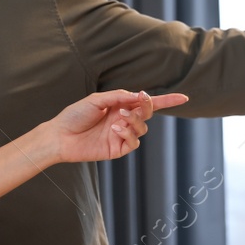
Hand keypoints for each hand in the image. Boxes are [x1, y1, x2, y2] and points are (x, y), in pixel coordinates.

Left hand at [44, 90, 188, 163]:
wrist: (59, 135)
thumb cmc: (74, 115)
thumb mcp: (97, 99)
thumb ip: (119, 97)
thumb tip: (139, 96)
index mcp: (119, 106)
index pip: (147, 103)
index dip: (166, 101)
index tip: (184, 98)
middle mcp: (123, 120)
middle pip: (148, 114)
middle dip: (148, 107)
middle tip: (138, 103)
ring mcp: (121, 135)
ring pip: (143, 128)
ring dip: (135, 121)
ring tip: (119, 119)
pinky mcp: (117, 149)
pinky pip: (133, 142)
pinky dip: (129, 134)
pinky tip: (116, 129)